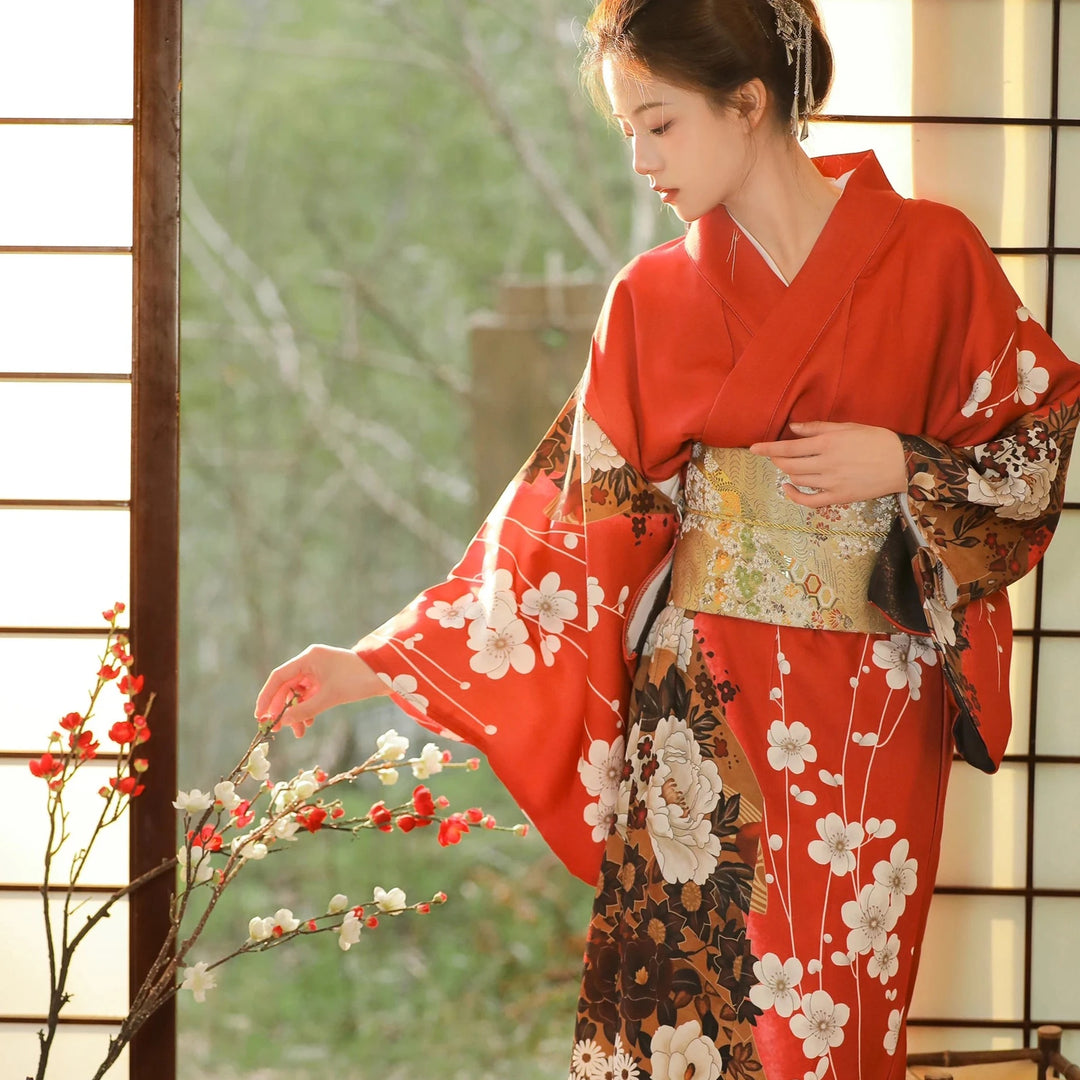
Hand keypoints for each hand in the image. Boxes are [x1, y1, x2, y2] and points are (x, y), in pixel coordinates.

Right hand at [254, 645, 389, 736]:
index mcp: (309, 658)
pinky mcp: (327, 680)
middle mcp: (311, 662)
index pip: (279, 676)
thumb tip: (282, 722)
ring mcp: (319, 671)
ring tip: (298, 733)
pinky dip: (308, 710)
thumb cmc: (358, 680)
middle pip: (287, 687)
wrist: (387, 675)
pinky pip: (310, 696)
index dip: (266, 696)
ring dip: (296, 713)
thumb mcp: (329, 697)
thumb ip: (304, 710)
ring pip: (299, 694)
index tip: (260, 715)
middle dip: (282, 709)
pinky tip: (308, 725)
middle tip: (275, 729)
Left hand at [749, 421, 906, 507]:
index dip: (767, 448)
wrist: (902, 463)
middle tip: (774, 456)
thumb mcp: (847, 427)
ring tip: (789, 466)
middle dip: (776, 460)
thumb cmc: (876, 440)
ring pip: (798, 479)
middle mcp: (825, 463)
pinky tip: (789, 488)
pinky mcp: (838, 497)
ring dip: (788, 472)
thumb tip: (792, 428)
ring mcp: (831, 482)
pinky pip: (809, 501)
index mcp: (827, 443)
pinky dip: (794, 495)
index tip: (753, 449)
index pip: (788, 447)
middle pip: (789, 464)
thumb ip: (817, 428)